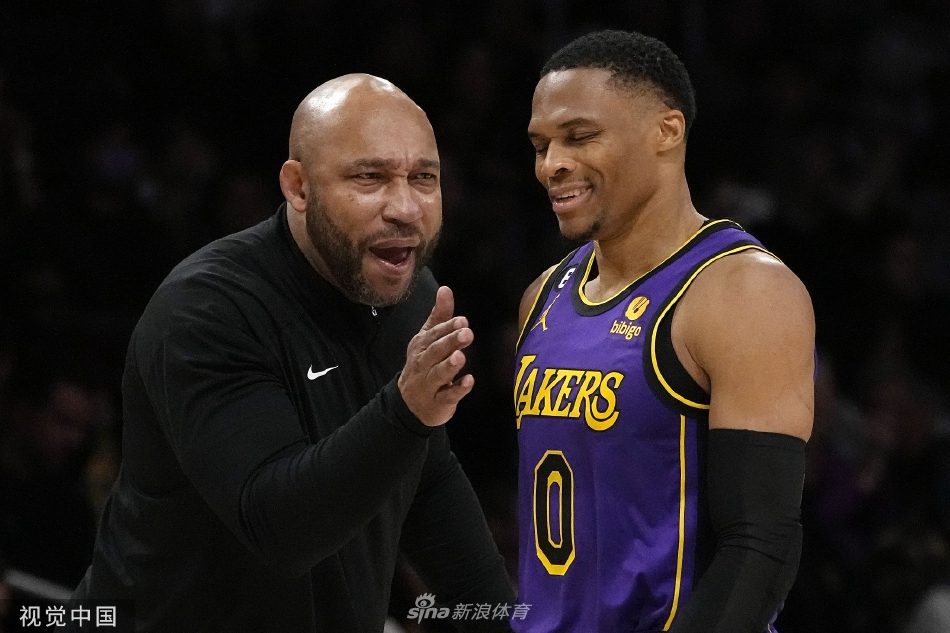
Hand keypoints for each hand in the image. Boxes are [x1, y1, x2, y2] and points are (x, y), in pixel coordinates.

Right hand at [398, 286, 473, 426]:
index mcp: (421, 346)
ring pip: (438, 374)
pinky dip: (458, 389)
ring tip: (461, 357)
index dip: (447, 327)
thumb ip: (439, 316)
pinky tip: (468, 381)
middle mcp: (423, 364)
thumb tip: (445, 289)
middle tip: (467, 333)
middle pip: (435, 352)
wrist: (410, 404)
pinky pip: (447, 396)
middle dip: (450, 342)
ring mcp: (429, 384)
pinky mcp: (438, 402)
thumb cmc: (424, 365)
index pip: (433, 335)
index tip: (462, 320)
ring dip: (449, 365)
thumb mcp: (429, 339)